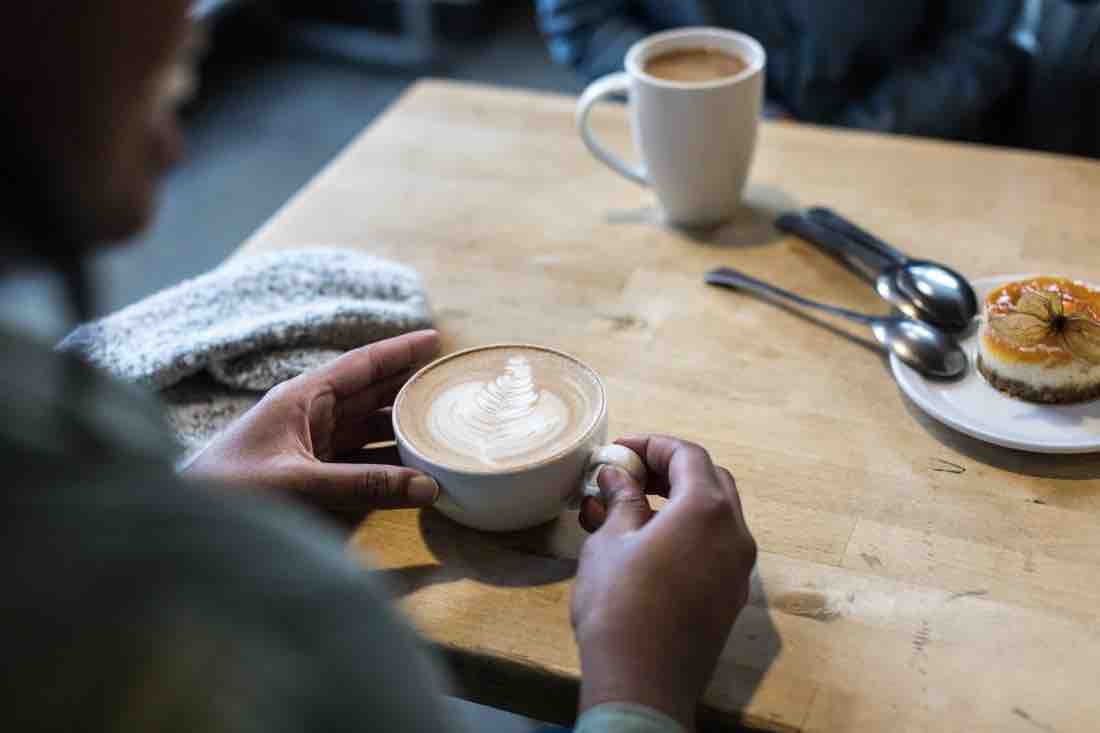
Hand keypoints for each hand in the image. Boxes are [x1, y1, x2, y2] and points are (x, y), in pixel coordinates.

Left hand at [185, 330, 440, 512]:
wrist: (182, 520)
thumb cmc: (229, 490)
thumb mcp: (299, 484)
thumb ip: (364, 485)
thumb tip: (427, 486)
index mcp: (302, 398)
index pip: (361, 366)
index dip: (399, 352)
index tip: (435, 339)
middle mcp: (308, 414)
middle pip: (369, 392)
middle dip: (408, 385)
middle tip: (450, 381)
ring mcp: (308, 442)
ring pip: (365, 425)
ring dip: (399, 424)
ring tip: (440, 422)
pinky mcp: (307, 470)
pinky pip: (357, 456)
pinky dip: (385, 457)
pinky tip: (410, 463)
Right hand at [572, 435, 756, 729]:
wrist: (642, 684)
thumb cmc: (620, 605)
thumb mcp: (610, 541)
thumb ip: (621, 500)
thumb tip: (617, 476)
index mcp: (708, 509)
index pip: (688, 455)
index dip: (652, 445)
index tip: (620, 451)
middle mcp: (735, 534)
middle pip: (709, 480)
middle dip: (668, 470)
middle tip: (629, 475)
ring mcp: (738, 569)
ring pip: (714, 515)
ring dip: (676, 502)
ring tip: (627, 511)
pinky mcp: (730, 597)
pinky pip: (714, 547)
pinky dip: (686, 532)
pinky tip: (646, 545)